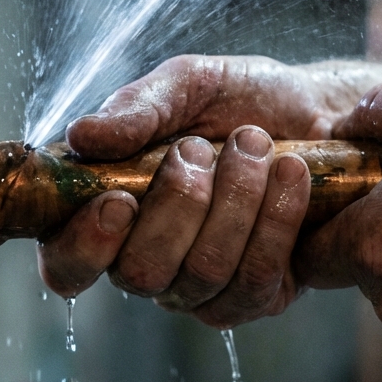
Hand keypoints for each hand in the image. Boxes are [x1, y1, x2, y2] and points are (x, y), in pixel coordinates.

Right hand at [36, 54, 365, 327]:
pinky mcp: (255, 296)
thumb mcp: (185, 85)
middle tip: (199, 146)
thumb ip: (135, 109)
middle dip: (179, 204)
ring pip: (203, 274)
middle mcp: (146, 262)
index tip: (118, 200)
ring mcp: (200, 288)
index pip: (65, 266)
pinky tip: (290, 171)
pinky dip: (277, 219)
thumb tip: (82, 136)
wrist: (316, 109)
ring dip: (234, 200)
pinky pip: (256, 282)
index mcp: (106, 215)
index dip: (83, 247)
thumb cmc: (235, 99)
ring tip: (255, 143)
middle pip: (140, 273)